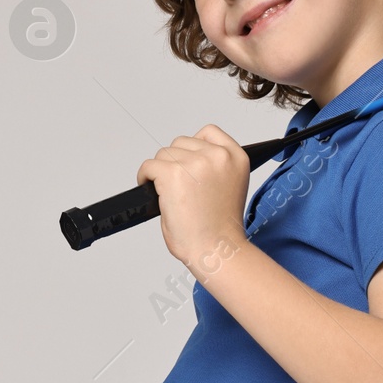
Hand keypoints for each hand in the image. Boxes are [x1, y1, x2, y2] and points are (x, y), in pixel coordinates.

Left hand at [136, 124, 249, 271]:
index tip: (187, 163)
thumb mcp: (229, 186)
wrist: (215, 250)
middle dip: (175, 162)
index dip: (193, 147)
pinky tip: (150, 189)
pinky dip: (145, 177)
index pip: (209, 132)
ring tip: (166, 192)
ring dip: (161, 171)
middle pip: (182, 142)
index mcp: (237, 157)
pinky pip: (149, 166)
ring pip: (164, 153)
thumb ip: (215, 167)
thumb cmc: (220, 229)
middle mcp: (218, 156)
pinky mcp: (173, 174)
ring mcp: (196, 163)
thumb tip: (188, 159)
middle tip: (175, 186)